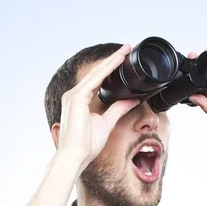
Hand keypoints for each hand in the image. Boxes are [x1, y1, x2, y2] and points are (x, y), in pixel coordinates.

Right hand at [56, 44, 139, 169]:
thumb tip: (133, 99)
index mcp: (79, 101)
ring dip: (112, 61)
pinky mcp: (76, 98)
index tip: (124, 59)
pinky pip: (95, 79)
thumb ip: (118, 109)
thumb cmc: (86, 145)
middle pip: (97, 73)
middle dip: (113, 60)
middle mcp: (74, 95)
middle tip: (127, 48)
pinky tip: (118, 61)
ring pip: (97, 73)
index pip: (98, 80)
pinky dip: (107, 69)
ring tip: (125, 50)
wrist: (75, 157)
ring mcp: (73, 95)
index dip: (111, 69)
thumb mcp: (107, 123)